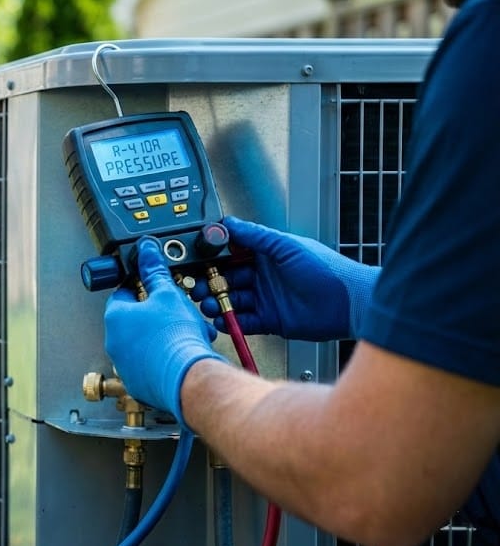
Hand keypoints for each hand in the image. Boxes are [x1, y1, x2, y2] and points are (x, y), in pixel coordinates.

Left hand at [104, 237, 223, 425]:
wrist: (188, 378)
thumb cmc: (175, 338)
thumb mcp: (168, 294)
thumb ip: (155, 271)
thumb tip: (147, 251)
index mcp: (115, 317)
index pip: (123, 293)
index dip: (144, 289)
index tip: (158, 290)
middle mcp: (114, 342)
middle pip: (136, 320)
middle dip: (159, 315)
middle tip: (178, 313)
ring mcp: (125, 365)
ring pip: (145, 343)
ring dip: (165, 336)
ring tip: (187, 334)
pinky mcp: (138, 383)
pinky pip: (151, 365)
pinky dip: (165, 358)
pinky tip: (183, 353)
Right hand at [191, 216, 379, 340]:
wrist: (349, 303)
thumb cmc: (326, 270)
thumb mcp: (286, 246)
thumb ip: (256, 236)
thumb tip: (229, 223)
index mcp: (265, 255)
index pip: (231, 254)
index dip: (214, 258)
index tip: (198, 260)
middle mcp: (263, 276)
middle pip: (227, 279)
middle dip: (209, 282)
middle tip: (197, 286)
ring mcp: (265, 299)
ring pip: (231, 300)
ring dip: (217, 302)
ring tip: (208, 304)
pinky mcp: (269, 321)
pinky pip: (243, 321)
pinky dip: (231, 322)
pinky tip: (222, 320)